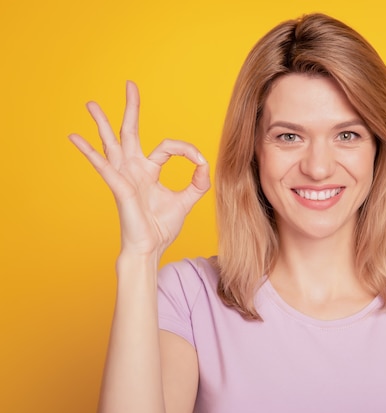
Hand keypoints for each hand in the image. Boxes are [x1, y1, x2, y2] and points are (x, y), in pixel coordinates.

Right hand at [68, 81, 210, 256]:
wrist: (151, 247)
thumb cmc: (162, 226)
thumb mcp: (187, 200)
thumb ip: (197, 182)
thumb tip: (204, 164)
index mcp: (149, 170)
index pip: (167, 147)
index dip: (186, 150)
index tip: (199, 162)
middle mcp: (134, 168)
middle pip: (130, 132)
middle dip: (131, 108)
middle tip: (130, 85)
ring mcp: (124, 176)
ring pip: (112, 143)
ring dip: (102, 123)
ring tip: (91, 104)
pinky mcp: (118, 186)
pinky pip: (103, 165)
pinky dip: (90, 152)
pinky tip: (75, 137)